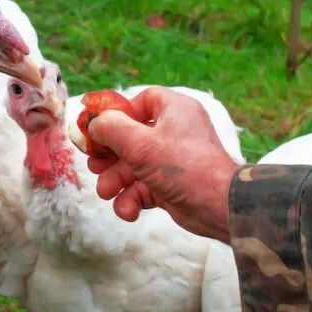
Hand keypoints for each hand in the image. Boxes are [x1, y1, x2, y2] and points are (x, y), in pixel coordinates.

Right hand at [86, 88, 239, 242]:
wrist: (219, 208)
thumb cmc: (181, 166)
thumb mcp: (140, 144)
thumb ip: (111, 128)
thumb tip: (93, 123)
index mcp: (174, 110)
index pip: (142, 101)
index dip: (118, 114)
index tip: (99, 129)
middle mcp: (174, 132)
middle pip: (130, 137)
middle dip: (110, 157)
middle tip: (95, 166)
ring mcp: (172, 161)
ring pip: (133, 166)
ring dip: (116, 180)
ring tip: (106, 193)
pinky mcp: (171, 186)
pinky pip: (143, 187)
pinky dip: (132, 198)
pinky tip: (128, 210)